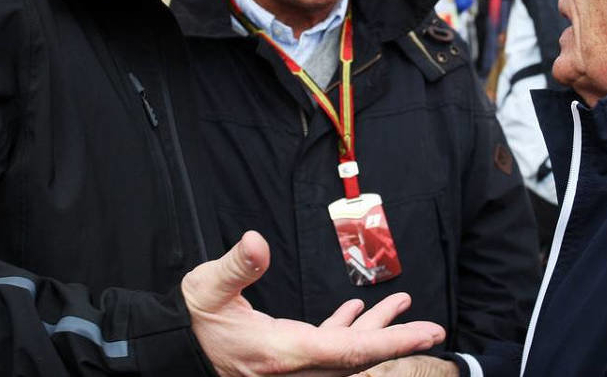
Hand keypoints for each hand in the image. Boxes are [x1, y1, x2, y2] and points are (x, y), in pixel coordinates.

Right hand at [182, 231, 445, 375]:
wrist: (172, 348)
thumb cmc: (192, 318)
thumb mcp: (207, 287)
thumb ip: (236, 266)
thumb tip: (256, 241)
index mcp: (283, 352)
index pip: (350, 350)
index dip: (391, 341)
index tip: (426, 332)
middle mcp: (294, 366)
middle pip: (356, 356)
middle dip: (395, 339)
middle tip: (433, 328)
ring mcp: (291, 366)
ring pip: (344, 352)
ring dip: (374, 330)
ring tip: (401, 304)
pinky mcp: (284, 357)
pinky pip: (326, 347)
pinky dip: (346, 330)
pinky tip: (356, 312)